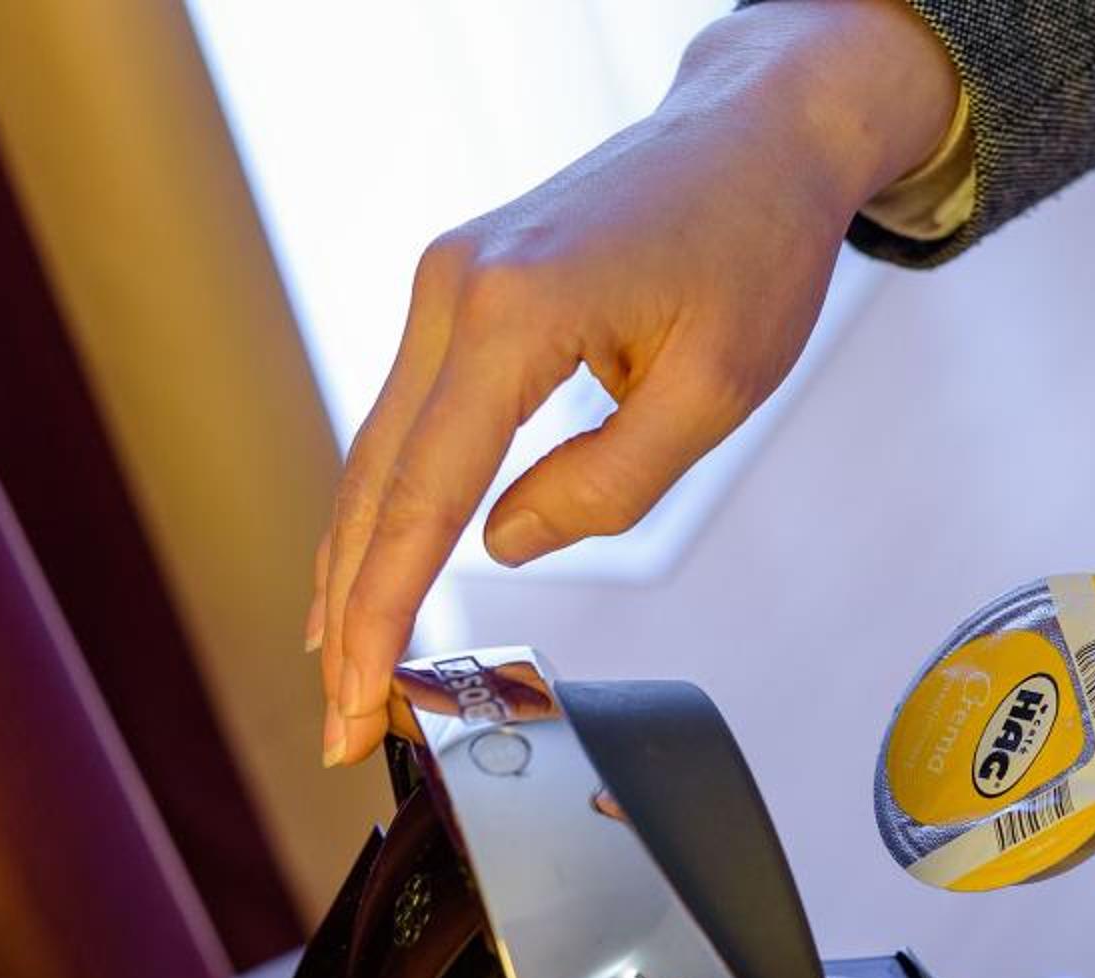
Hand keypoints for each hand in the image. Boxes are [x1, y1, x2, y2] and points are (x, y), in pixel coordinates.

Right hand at [313, 1, 961, 764]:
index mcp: (514, 311)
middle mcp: (455, 288)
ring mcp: (444, 283)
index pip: (423, 494)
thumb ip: (607, 485)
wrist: (755, 134)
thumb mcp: (715, 391)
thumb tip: (507, 545)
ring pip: (375, 455)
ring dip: (353, 569)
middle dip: (350, 615)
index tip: (359, 697)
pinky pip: (402, 419)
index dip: (383, 611)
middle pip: (374, 483)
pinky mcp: (457, 291)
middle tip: (339, 726)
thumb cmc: (753, 248)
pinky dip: (381, 505)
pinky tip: (364, 575)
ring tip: (341, 675)